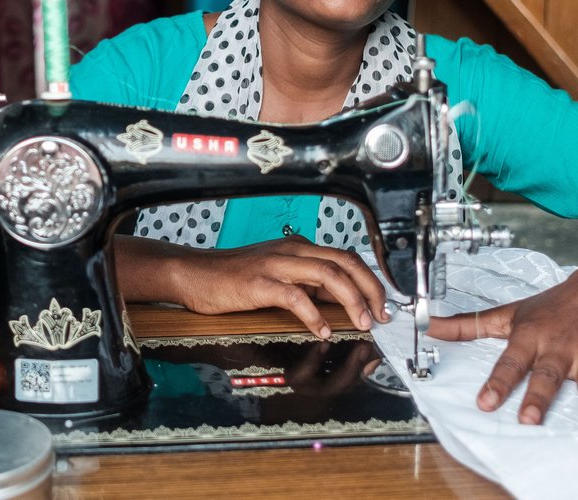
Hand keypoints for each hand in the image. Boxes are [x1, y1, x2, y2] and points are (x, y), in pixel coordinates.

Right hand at [170, 235, 389, 338]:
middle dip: (370, 288)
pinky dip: (314, 315)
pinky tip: (322, 330)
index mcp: (298, 248)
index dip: (370, 280)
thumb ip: (308, 286)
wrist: (195, 273)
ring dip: (351, 299)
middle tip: (381, 315)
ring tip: (362, 322)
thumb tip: (341, 304)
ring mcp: (276, 265)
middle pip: (344, 261)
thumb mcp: (278, 277)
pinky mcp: (259, 283)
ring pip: (327, 273)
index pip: (346, 257)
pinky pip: (295, 296)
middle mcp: (291, 250)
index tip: (383, 304)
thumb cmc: (234, 278)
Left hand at [426, 267, 577, 425]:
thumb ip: (468, 326)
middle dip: (538, 397)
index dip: (497, 382)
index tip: (484, 403)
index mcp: (531, 337)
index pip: (509, 362)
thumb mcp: (509, 313)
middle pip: (547, 375)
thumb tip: (429, 327)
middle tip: (529, 421)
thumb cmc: (553, 306)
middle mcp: (560, 346)